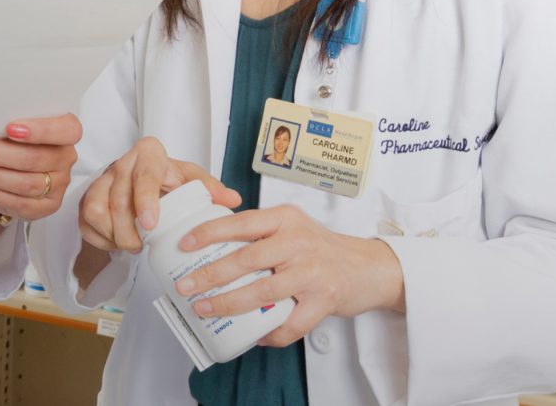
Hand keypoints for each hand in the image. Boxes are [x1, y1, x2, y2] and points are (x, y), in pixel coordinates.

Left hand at [0, 115, 80, 219]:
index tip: (10, 129)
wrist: (16, 171)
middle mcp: (65, 158)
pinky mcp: (47, 205)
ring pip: (25, 183)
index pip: (66, 130)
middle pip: (33, 158)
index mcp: (66, 132)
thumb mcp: (15, 127)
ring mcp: (58, 184)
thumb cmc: (16, 141)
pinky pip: (19, 202)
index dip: (40, 130)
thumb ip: (7, 123)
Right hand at [76, 137, 239, 253]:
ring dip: (114, 235)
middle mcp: (120, 164)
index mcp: (148, 154)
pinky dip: (102, 239)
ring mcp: (100, 181)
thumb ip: (210, 188)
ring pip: (96, 211)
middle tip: (143, 246)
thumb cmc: (169, 180)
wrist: (142, 180)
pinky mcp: (86, 198)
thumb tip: (231, 200)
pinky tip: (117, 242)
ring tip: (132, 245)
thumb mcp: (191, 179)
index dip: (145, 199)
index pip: (144, 175)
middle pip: (117, 200)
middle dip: (129, 230)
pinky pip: (86, 222)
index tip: (151, 224)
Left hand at [173, 205, 405, 344]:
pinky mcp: (325, 300)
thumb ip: (261, 232)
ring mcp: (313, 272)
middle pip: (246, 259)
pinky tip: (255, 336)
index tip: (184, 244)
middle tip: (185, 286)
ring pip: (262, 292)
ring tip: (206, 309)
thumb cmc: (323, 248)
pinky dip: (270, 333)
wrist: (371, 267)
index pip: (241, 223)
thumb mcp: (293, 227)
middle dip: (210, 274)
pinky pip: (291, 324)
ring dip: (229, 304)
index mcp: (286, 219)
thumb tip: (211, 243)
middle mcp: (299, 242)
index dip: (209, 232)